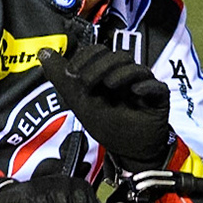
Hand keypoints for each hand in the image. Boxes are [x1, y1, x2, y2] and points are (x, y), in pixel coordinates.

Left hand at [38, 44, 171, 171]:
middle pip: (116, 56)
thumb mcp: (79, 102)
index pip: (99, 51)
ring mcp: (143, 84)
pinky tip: (135, 93)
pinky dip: (145, 86)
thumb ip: (62, 78)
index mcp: (107, 73)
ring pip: (135, 66)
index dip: (86, 57)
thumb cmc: (107, 125)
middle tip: (87, 83)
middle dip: (99, 66)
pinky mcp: (158, 97)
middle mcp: (126, 75)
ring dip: (120, 74)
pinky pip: (156, 86)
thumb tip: (43, 52)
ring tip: (109, 86)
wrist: (129, 151)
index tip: (73, 73)